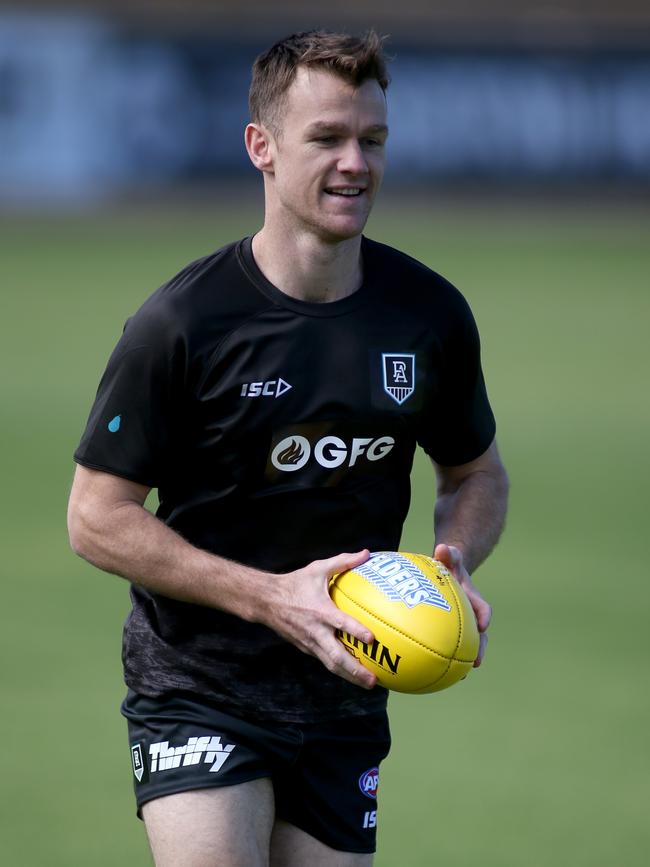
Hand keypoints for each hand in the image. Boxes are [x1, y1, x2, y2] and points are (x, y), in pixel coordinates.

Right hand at [263, 550, 377, 689]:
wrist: (266, 601)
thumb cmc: (295, 583)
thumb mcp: (318, 569)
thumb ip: (343, 562)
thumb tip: (366, 553)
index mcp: (320, 611)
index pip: (340, 623)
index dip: (356, 631)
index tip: (372, 639)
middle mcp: (316, 631)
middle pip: (336, 657)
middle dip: (355, 670)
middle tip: (373, 680)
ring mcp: (310, 643)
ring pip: (331, 665)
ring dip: (350, 676)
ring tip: (368, 684)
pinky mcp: (306, 648)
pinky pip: (325, 661)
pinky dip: (339, 670)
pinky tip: (352, 674)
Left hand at [434, 543, 490, 667]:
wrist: (450, 575)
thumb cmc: (448, 567)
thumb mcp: (450, 559)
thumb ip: (449, 554)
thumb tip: (443, 548)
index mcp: (473, 599)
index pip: (483, 608)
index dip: (484, 616)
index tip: (483, 625)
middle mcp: (472, 615)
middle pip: (480, 635)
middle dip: (479, 648)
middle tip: (476, 662)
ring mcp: (464, 626)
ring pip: (468, 646)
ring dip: (465, 660)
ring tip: (459, 676)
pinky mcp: (453, 633)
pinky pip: (451, 647)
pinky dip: (445, 658)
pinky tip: (434, 672)